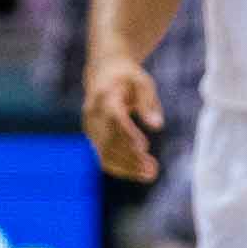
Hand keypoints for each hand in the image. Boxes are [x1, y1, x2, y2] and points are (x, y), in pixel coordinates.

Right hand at [82, 55, 161, 181]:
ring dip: (127, 166)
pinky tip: (138, 173)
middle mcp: (92, 113)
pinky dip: (120, 167)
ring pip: (104, 152)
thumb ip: (148, 102)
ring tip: (151, 174)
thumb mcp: (142, 82)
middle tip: (154, 170)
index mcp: (104, 96)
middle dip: (131, 157)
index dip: (127, 134)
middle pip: (109, 140)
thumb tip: (157, 126)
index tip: (144, 147)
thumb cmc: (127, 78)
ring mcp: (89, 126)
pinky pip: (103, 156)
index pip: (114, 118)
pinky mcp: (91, 136)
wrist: (103, 72)